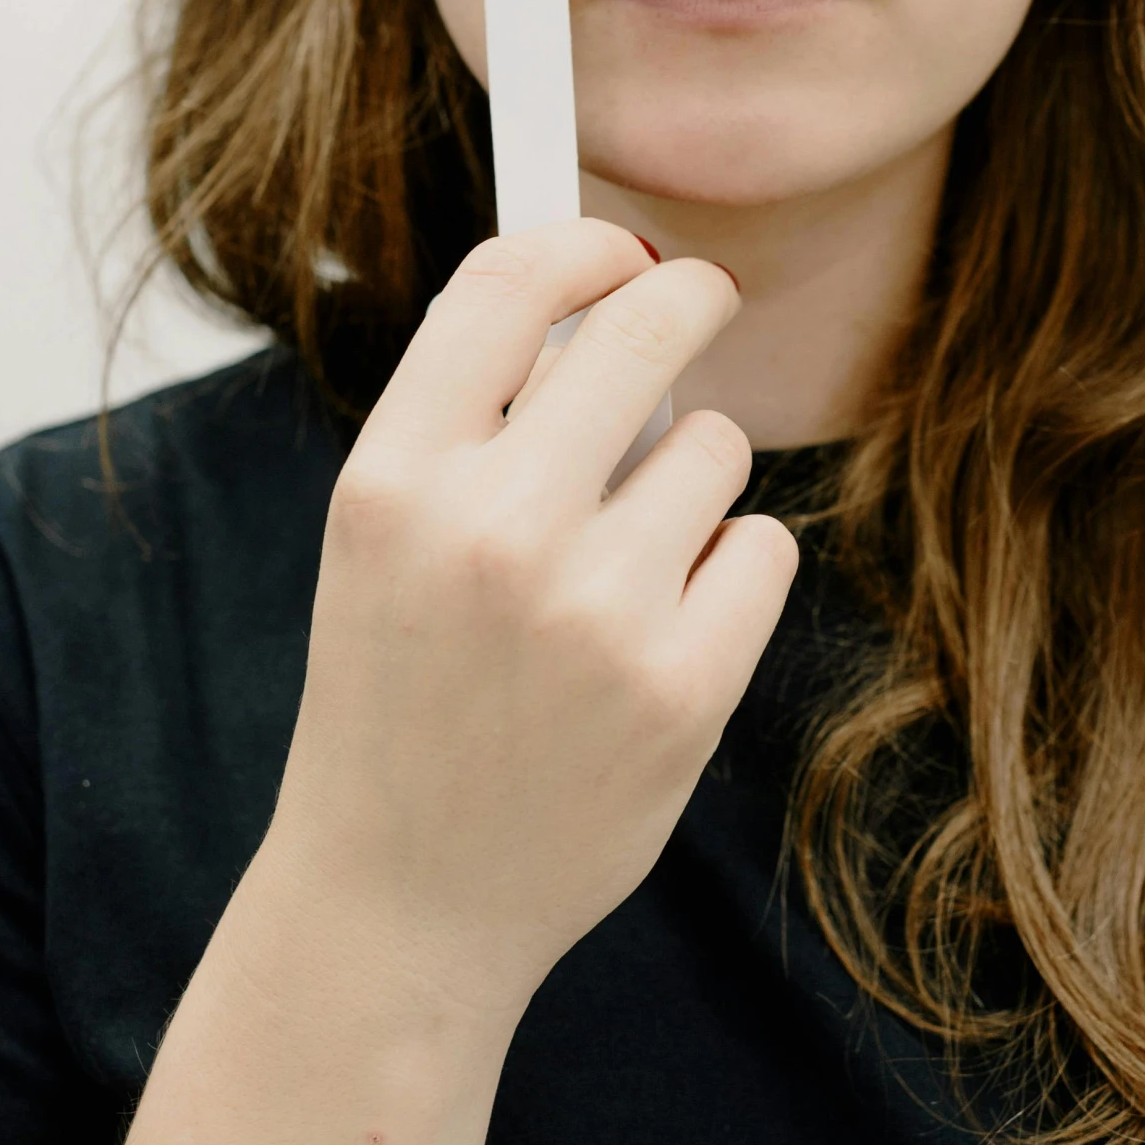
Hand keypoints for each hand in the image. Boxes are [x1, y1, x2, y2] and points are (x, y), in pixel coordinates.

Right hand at [260, 220, 797, 1026]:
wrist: (402, 903)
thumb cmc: (398, 696)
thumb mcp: (383, 539)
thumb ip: (468, 418)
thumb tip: (602, 286)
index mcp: (392, 481)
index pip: (508, 284)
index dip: (581, 241)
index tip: (619, 249)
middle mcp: (491, 530)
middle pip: (645, 325)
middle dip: (689, 292)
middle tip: (699, 295)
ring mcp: (594, 611)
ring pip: (715, 444)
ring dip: (690, 476)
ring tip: (624, 558)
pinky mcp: (684, 685)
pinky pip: (761, 544)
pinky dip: (728, 571)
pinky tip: (664, 631)